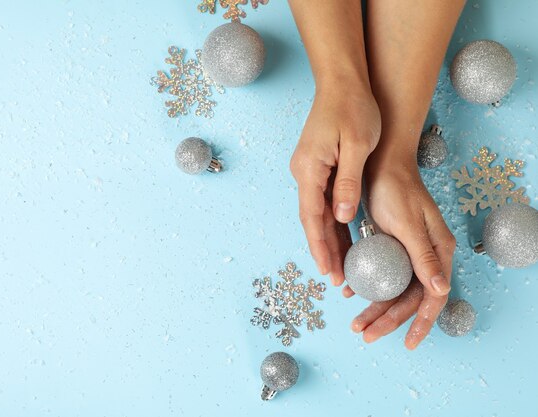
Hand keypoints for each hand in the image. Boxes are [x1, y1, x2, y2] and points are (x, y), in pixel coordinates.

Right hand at [290, 86, 380, 283]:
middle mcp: (304, 172)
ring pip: (318, 214)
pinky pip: (324, 202)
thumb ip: (348, 182)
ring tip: (341, 268)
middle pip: (312, 220)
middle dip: (324, 250)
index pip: (312, 215)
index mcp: (310, 168)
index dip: (319, 245)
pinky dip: (332, 222)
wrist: (342, 80)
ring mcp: (309, 170)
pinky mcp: (318, 167)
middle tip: (337, 280)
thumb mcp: (357, 144)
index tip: (327, 271)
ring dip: (328, 240)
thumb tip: (342, 217)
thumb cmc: (352, 107)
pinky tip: (342, 239)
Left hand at [345, 161, 455, 348]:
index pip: (434, 297)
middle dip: (389, 320)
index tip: (408, 343)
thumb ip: (423, 257)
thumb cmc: (396, 189)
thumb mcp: (406, 224)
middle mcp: (427, 256)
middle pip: (410, 298)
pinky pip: (383, 274)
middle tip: (365, 335)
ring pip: (394, 289)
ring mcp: (409, 252)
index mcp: (439, 252)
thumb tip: (440, 290)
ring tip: (356, 323)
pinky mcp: (392, 246)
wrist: (380, 163)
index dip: (421, 322)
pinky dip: (368, 285)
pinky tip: (350, 291)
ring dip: (376, 307)